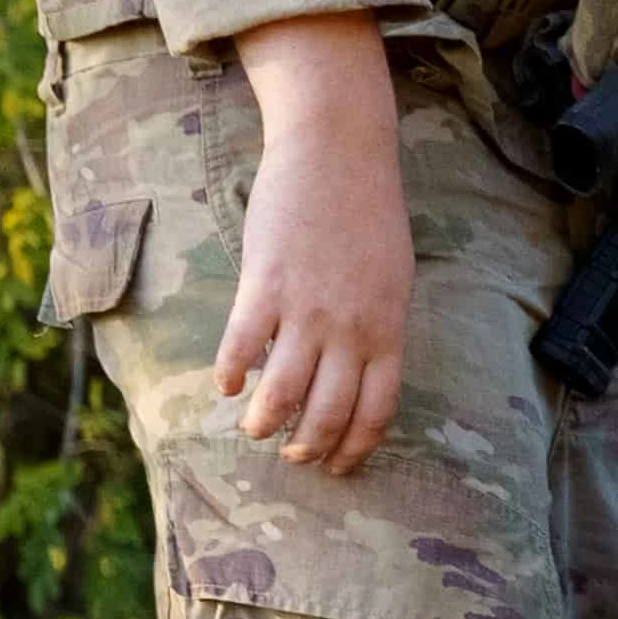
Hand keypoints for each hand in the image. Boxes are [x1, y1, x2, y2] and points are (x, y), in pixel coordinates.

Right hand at [218, 13, 413, 476]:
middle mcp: (351, 329)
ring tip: (253, 428)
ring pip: (282, 393)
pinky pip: (241, 347)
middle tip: (291, 453)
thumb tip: (353, 372)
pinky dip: (230, 374)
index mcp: (388, 328)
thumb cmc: (368, 213)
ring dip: (263, 421)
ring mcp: (307, 309)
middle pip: (328, 412)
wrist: (338, 152)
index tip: (337, 466)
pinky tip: (225, 384)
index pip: (376, 410)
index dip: (354, 447)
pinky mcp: (265, 285)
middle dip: (308, 445)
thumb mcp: (392, 278)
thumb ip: (375, 326)